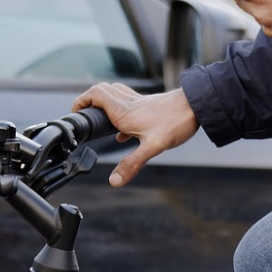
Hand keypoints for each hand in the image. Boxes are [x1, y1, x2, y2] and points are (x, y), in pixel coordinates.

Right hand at [72, 83, 197, 186]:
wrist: (197, 106)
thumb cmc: (176, 121)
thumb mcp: (153, 146)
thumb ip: (132, 163)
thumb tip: (114, 180)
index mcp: (124, 111)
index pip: (95, 95)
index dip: (81, 101)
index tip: (74, 114)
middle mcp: (129, 103)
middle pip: (102, 91)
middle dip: (89, 101)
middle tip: (83, 115)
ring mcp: (140, 103)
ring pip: (115, 96)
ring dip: (104, 105)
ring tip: (100, 124)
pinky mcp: (150, 106)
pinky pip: (129, 106)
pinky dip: (120, 115)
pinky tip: (125, 134)